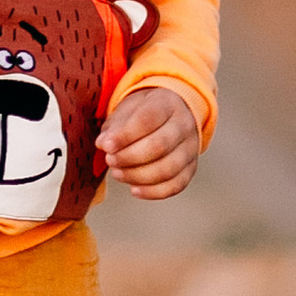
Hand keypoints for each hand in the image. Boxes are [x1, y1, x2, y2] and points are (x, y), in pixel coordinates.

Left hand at [98, 80, 200, 200]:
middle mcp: (184, 124)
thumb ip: (115, 126)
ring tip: (117, 173)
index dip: (124, 136)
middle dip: (129, 157)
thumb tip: (103, 143)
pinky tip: (134, 189)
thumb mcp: (128, 109)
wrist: (173, 114)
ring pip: (168, 169)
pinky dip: (153, 192)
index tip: (106, 146)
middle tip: (110, 160)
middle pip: (159, 145)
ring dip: (138, 176)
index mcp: (167, 103)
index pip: (147, 119)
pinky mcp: (192, 168)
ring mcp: (191, 147)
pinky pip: (176, 185)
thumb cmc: (145, 113)